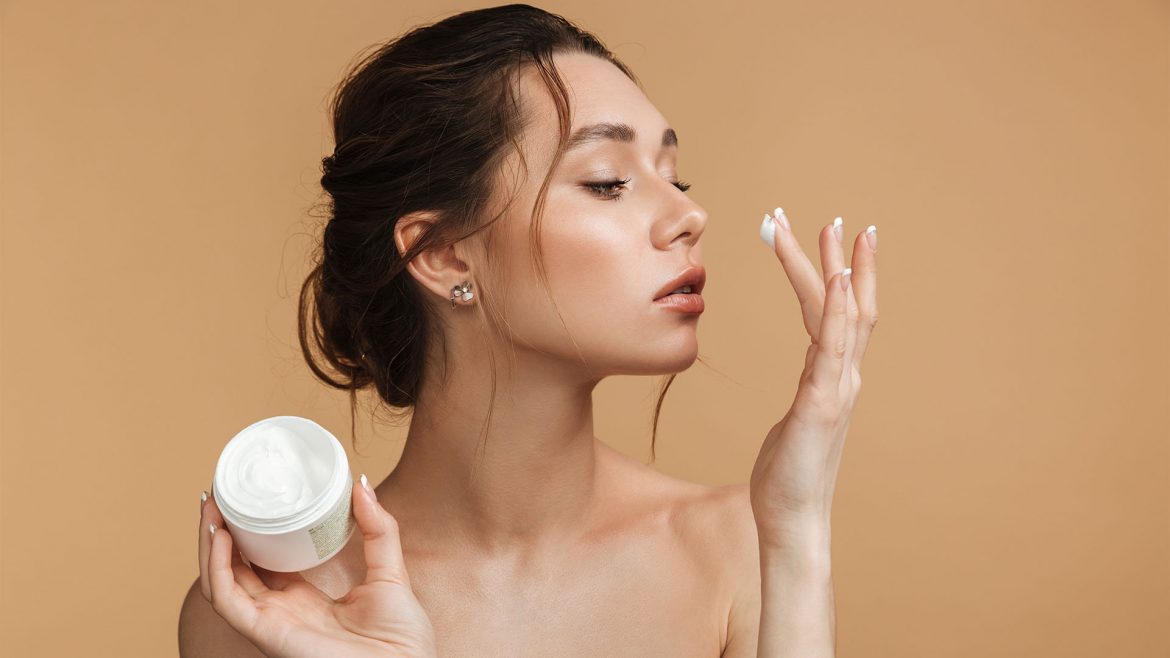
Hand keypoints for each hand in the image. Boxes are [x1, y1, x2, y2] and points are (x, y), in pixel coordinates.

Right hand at [197, 477, 437, 657]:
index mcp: (304, 599)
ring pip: (221, 582)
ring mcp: (271, 622)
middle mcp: (280, 611)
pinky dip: (218, 569)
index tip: (245, 499)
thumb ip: (378, 530)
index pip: (263, 563)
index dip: (249, 534)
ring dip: (211, 544)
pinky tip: (223, 537)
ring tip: (211, 507)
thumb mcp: (390, 570)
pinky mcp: (267, 633)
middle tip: (216, 494)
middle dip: (221, 532)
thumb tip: (362, 483)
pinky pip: (228, 601)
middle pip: (234, 569)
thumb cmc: (400, 637)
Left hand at [750, 209, 877, 548]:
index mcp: (833, 378)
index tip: (834, 238)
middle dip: (839, 259)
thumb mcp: (796, 421)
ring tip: (832, 230)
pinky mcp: (821, 403)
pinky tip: (834, 280)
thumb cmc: (788, 474)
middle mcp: (843, 377)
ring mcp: (836, 388)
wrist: (792, 519)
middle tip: (833, 218)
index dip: (838, 275)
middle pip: (846, 305)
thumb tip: (808, 378)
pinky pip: (830, 347)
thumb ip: (808, 392)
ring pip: (843, 317)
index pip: (838, 315)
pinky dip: (835, 311)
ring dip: (837, 269)